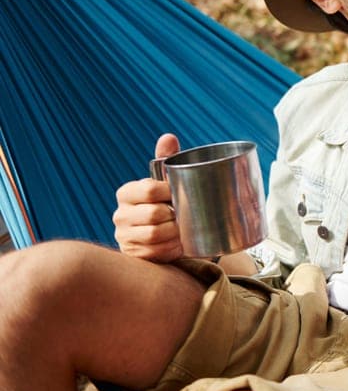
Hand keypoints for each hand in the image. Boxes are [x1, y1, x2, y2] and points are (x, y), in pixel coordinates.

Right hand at [112, 133, 183, 261]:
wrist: (162, 235)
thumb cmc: (165, 202)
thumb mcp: (166, 182)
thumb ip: (167, 159)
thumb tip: (168, 136)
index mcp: (126, 193)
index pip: (148, 189)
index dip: (169, 193)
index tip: (180, 195)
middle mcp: (120, 214)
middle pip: (153, 214)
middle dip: (174, 215)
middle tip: (186, 214)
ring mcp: (123, 236)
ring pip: (154, 234)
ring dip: (174, 232)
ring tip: (183, 229)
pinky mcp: (132, 254)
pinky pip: (154, 251)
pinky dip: (170, 247)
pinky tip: (178, 243)